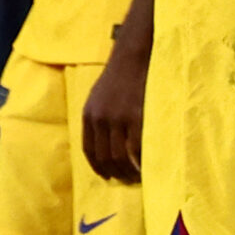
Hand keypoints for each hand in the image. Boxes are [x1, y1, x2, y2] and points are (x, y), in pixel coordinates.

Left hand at [80, 43, 145, 182]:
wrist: (133, 55)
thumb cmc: (119, 75)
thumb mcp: (98, 96)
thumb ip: (97, 117)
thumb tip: (102, 142)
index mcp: (88, 114)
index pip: (89, 150)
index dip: (98, 167)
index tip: (107, 176)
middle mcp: (99, 119)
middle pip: (105, 157)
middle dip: (115, 173)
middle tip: (127, 179)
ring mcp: (118, 119)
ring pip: (120, 157)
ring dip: (128, 172)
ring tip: (137, 177)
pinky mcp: (136, 117)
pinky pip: (137, 148)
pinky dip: (141, 162)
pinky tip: (147, 167)